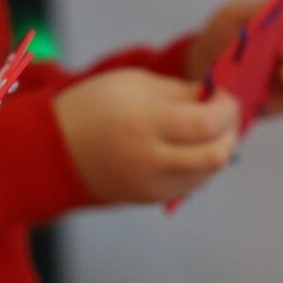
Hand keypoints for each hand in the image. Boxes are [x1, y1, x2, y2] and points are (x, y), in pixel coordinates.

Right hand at [55, 68, 240, 207]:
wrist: (52, 150)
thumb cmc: (91, 107)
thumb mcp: (133, 83)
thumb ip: (179, 90)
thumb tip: (215, 97)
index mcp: (144, 124)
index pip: (207, 123)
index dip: (227, 108)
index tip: (224, 94)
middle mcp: (150, 161)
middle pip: (217, 155)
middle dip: (231, 130)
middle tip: (224, 112)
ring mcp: (151, 186)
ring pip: (209, 173)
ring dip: (220, 148)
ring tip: (208, 127)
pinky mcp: (150, 199)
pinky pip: (192, 184)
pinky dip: (202, 164)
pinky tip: (191, 145)